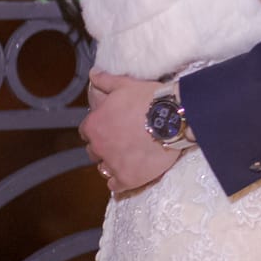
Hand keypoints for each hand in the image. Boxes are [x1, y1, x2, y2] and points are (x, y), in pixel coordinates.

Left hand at [80, 70, 180, 192]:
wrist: (174, 117)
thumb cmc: (149, 99)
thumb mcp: (125, 84)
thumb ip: (105, 81)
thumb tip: (93, 74)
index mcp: (94, 125)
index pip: (86, 131)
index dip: (99, 128)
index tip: (112, 126)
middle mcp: (98, 147)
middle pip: (94, 151)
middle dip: (105, 146)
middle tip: (123, 140)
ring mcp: (112, 165)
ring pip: (103, 169)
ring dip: (112, 163)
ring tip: (129, 156)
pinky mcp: (128, 179)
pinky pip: (115, 186)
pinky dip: (120, 181)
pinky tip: (131, 172)